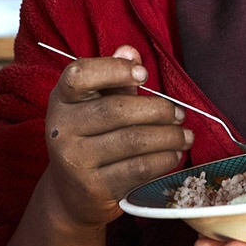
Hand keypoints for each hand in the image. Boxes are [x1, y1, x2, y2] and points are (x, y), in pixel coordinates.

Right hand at [38, 45, 191, 229]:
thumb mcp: (95, 104)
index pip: (79, 75)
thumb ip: (113, 77)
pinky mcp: (93, 187)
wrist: (72, 194)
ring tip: (185, 135)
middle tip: (180, 114)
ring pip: (133, 140)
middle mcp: (60, 128)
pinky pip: (139, 169)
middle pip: (116, 110)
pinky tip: (174, 155)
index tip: (144, 75)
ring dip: (169, 136)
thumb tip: (130, 51)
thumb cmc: (91, 137)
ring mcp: (74, 160)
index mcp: (61, 99)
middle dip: (158, 110)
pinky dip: (164, 160)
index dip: (114, 70)